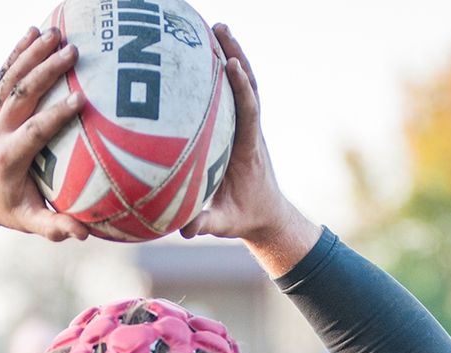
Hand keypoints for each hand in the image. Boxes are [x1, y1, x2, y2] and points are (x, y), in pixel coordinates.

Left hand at [0, 27, 88, 253]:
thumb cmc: (2, 209)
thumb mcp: (27, 223)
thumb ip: (54, 227)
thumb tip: (84, 233)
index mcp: (7, 158)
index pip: (34, 132)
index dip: (56, 115)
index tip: (81, 100)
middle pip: (21, 94)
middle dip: (46, 71)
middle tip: (73, 52)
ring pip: (10, 79)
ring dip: (32, 53)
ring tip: (56, 33)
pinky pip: (4, 76)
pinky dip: (16, 52)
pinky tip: (33, 32)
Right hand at [180, 24, 320, 275]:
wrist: (268, 214)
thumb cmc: (245, 217)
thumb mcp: (225, 224)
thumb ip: (205, 224)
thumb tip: (183, 227)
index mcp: (249, 149)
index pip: (248, 112)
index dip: (240, 88)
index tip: (230, 64)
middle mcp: (252, 131)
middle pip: (248, 85)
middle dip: (235, 55)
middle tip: (217, 28)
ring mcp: (248, 127)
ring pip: (243, 84)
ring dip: (231, 54)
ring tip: (213, 27)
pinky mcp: (241, 127)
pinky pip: (233, 93)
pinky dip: (223, 71)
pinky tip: (205, 54)